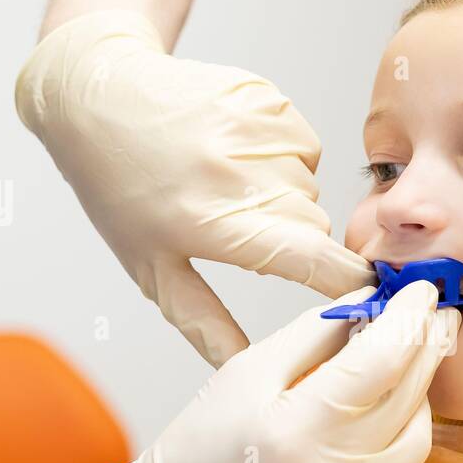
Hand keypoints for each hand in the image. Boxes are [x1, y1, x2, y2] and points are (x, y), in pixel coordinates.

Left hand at [15, 9, 377, 367]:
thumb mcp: (152, 270)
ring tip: (228, 183)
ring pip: (312, 183)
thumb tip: (245, 367)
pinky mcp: (264, 95)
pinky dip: (281, 153)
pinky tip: (235, 149)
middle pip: (316, 225)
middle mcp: (238, 174)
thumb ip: (204, 325)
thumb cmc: (118, 188)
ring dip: (285, 192)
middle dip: (294, 237)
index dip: (349, 281)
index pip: (312, 258)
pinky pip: (304, 142)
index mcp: (213, 223)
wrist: (97, 94)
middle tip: (241, 228)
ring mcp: (253, 128)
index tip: (365, 294)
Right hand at [59, 280, 460, 462]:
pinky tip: (370, 441)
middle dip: (427, 352)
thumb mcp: (244, 375)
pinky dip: (394, 459)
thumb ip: (313, 334)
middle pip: (410, 402)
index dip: (410, 320)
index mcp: (294, 429)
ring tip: (397, 382)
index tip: (424, 292)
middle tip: (436, 321)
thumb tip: (372, 301)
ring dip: (415, 406)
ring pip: (416, 448)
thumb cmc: (198, 454)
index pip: (381, 361)